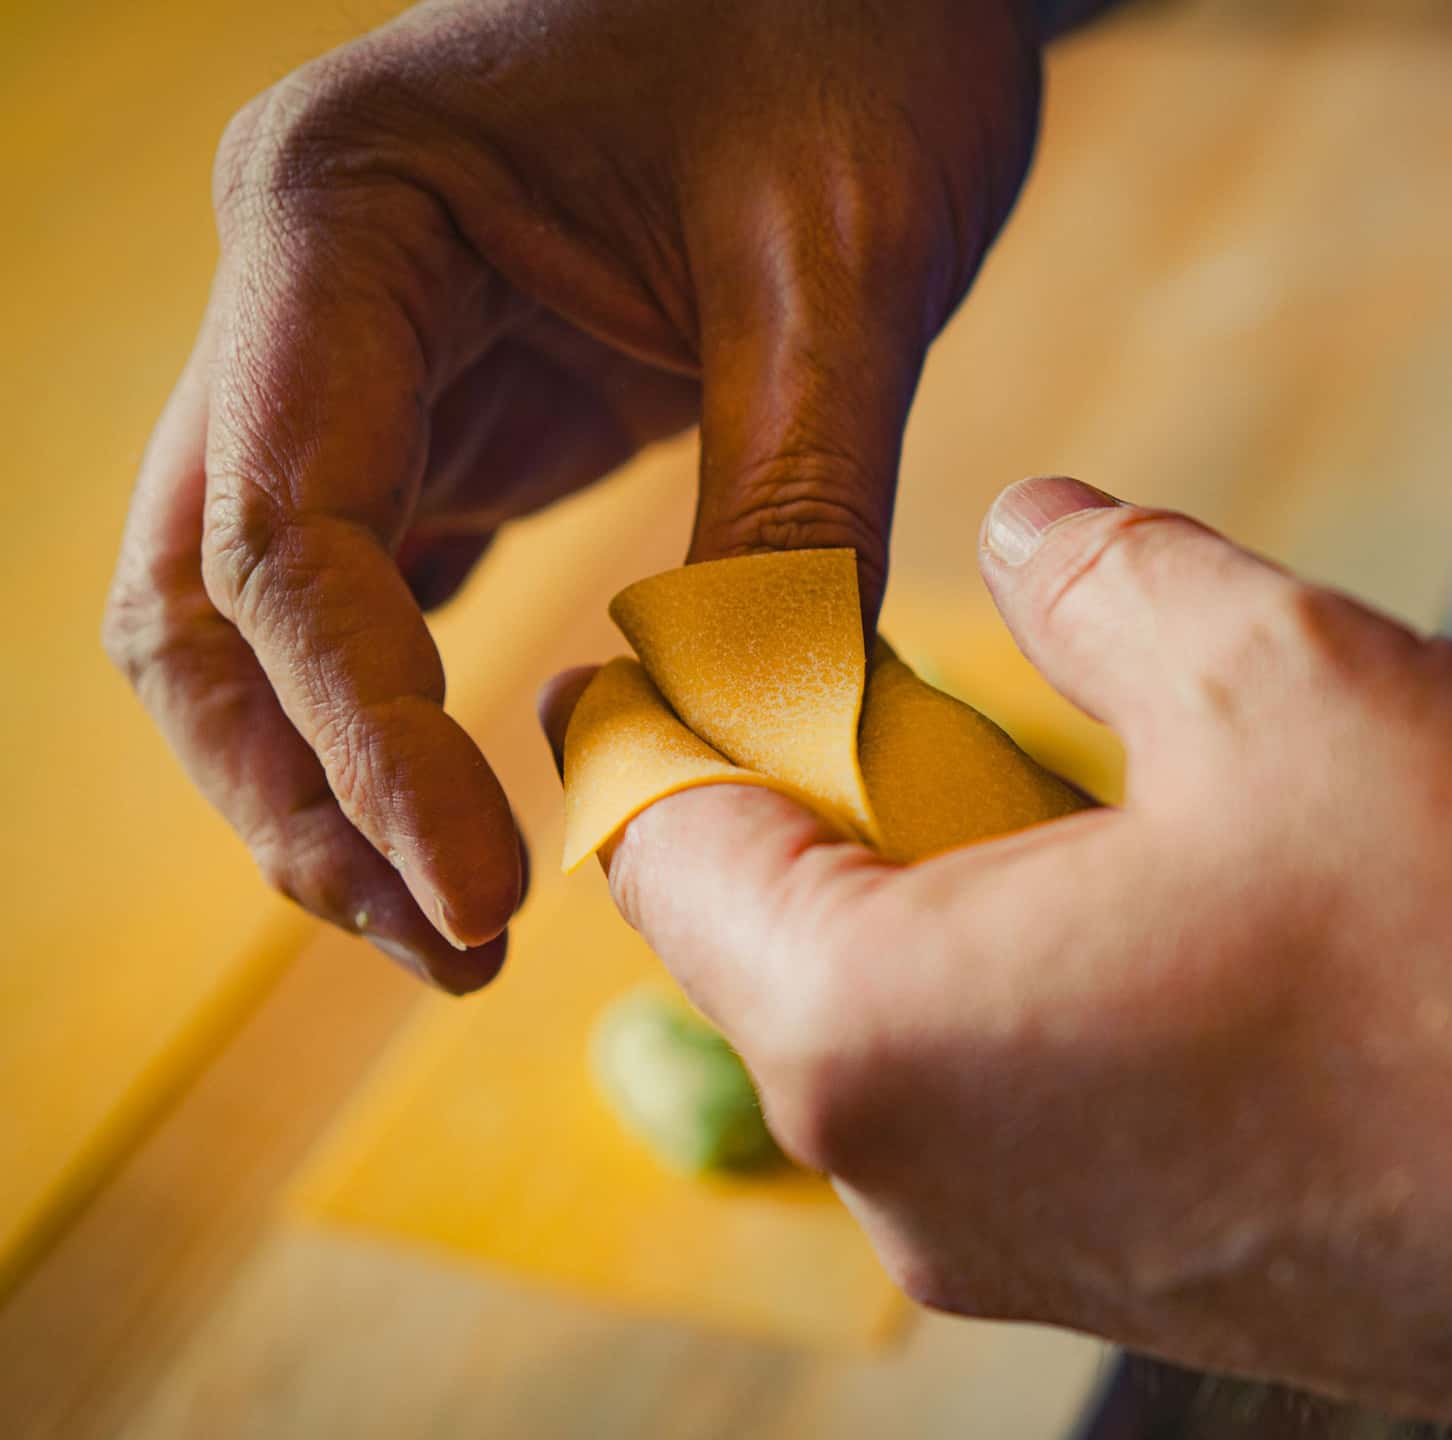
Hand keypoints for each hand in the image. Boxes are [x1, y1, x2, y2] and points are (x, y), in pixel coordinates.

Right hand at [104, 0, 1043, 988]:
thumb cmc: (852, 46)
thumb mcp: (841, 269)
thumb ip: (787, 510)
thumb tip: (751, 756)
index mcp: (344, 208)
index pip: (288, 537)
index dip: (364, 743)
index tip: (480, 894)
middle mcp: (305, 283)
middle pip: (207, 597)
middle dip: (301, 791)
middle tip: (444, 946)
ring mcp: (356, 345)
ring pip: (262, 611)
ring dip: (330, 777)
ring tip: (452, 928)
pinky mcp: (444, 399)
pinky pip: (371, 586)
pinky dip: (398, 712)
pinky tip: (477, 818)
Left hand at [540, 477, 1451, 1439]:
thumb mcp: (1287, 674)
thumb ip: (1107, 581)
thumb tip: (1028, 533)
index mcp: (875, 1028)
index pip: (672, 836)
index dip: (668, 697)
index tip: (681, 615)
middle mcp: (919, 1187)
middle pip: (806, 932)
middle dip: (881, 776)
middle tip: (1003, 656)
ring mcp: (1044, 1265)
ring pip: (948, 1016)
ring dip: (1014, 875)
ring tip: (1178, 772)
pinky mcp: (1171, 1295)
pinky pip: (1057, 1098)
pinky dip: (1092, 978)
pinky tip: (1257, 909)